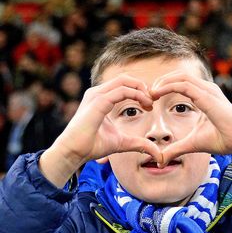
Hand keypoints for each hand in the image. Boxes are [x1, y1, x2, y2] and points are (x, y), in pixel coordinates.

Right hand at [40, 75, 162, 186]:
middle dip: (143, 87)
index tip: (151, 105)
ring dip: (141, 90)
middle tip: (153, 101)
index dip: (140, 91)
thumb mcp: (122, 143)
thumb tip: (157, 153)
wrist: (74, 152)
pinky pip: (122, 91)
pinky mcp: (98, 102)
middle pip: (125, 78)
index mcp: (101, 98)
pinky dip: (136, 95)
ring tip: (150, 104)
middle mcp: (98, 93)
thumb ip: (139, 144)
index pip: (124, 84)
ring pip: (124, 81)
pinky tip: (145, 105)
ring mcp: (96, 95)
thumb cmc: (92, 146)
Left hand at [150, 71, 231, 172]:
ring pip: (179, 77)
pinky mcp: (208, 96)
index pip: (180, 83)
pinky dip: (167, 87)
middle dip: (160, 83)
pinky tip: (156, 95)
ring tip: (149, 94)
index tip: (150, 100)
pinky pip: (183, 85)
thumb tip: (161, 158)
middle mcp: (207, 89)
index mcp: (205, 95)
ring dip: (161, 83)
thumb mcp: (193, 143)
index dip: (163, 88)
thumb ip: (176, 148)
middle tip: (145, 95)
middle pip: (178, 76)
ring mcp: (209, 90)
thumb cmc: (224, 140)